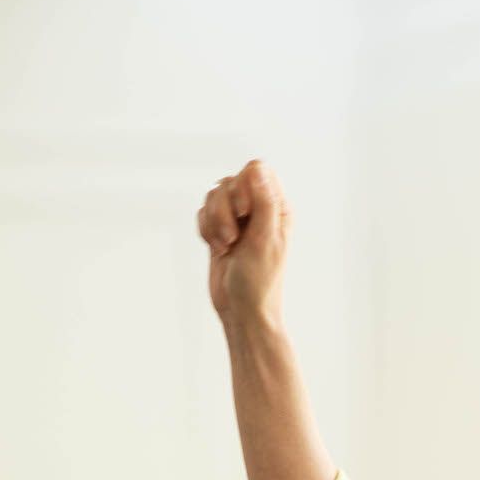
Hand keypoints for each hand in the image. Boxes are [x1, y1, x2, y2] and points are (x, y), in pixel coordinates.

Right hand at [196, 158, 291, 325]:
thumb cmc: (260, 281)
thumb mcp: (265, 239)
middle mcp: (257, 209)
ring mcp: (237, 220)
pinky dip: (205, 229)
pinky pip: (202, 212)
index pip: (256, 170)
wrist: (241, 310)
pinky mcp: (219, 230)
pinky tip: (217, 248)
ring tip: (225, 245)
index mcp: (276, 208)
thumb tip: (256, 169)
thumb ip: (264, 202)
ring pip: (213, 195)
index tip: (245, 212)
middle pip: (230, 181)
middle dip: (224, 208)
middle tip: (234, 237)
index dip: (243, 185)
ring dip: (214, 221)